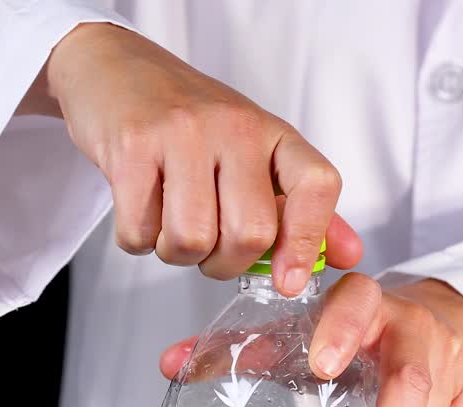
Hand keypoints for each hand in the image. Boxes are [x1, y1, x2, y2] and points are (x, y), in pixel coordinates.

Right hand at [18, 22, 361, 295]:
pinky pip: (140, 232)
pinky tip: (141, 212)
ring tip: (170, 226)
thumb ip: (299, 207)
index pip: (316, 185)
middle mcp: (233, 127)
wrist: (116, 70)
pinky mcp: (132, 146)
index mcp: (271, 132)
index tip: (289, 280)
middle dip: (224, 264)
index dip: (309, 241)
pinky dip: (138, 240)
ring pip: (192, 240)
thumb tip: (346, 255)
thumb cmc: (187, 122)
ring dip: (176, 254)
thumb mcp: (252, 153)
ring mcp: (181, 133)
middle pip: (250, 233)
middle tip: (209, 249)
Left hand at [160, 276, 462, 406]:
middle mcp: (415, 327)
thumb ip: (245, 349)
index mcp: (366, 304)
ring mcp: (453, 359)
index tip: (320, 366)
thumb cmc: (359, 332)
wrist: (443, 322)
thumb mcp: (305, 332)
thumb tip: (169, 364)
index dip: (339, 329)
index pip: (357, 302)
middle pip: (411, 376)